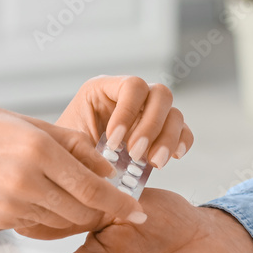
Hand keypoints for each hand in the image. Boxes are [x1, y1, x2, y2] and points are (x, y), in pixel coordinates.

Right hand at [0, 105, 145, 232]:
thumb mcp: (33, 125)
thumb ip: (75, 146)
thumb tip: (109, 171)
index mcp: (39, 151)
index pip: (92, 187)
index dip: (120, 204)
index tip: (139, 213)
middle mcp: (26, 181)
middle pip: (82, 211)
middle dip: (99, 210)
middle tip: (110, 203)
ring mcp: (11, 205)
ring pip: (61, 221)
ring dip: (73, 212)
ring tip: (67, 192)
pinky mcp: (0, 221)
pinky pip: (38, 224)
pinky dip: (48, 215)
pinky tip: (38, 195)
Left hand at [57, 76, 192, 167]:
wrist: (74, 165)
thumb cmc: (68, 151)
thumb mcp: (71, 143)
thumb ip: (87, 147)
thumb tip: (106, 163)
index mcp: (106, 88)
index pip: (132, 86)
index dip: (128, 112)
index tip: (113, 141)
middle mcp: (133, 96)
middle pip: (160, 94)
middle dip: (151, 126)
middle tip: (136, 153)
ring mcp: (151, 112)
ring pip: (175, 114)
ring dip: (167, 139)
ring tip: (153, 163)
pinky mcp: (164, 132)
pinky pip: (184, 131)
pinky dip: (182, 143)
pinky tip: (173, 158)